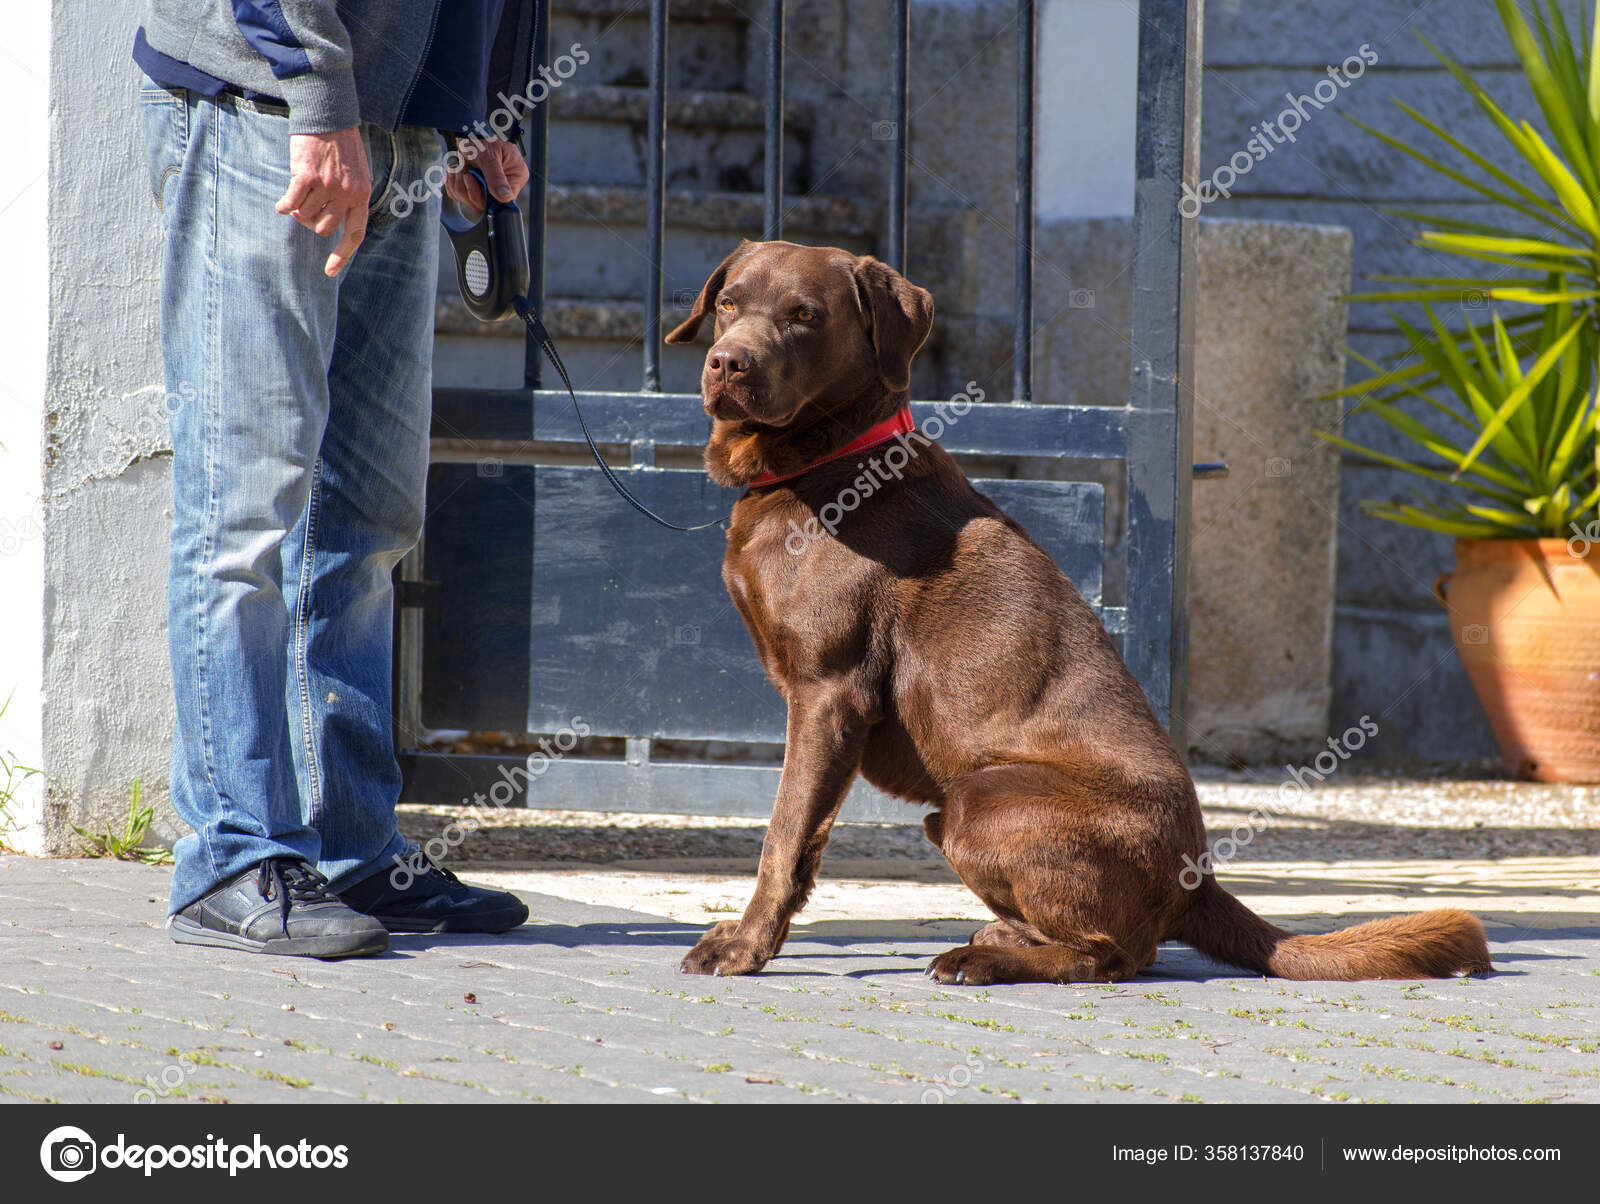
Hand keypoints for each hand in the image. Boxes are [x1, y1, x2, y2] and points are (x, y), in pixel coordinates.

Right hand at [276, 127, 370, 277]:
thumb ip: (349, 198)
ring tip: (299, 196)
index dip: (342, 255)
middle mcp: (346, 194)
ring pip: (307, 215)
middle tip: (306, 210)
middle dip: (312, 223)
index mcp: (361, 196)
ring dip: (300, 210)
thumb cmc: (342, 146)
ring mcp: (326, 186)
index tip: (329, 271)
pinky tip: (282, 205)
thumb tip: (330, 223)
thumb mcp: (357, 174)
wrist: (329, 117)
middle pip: (324, 228)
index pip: (354, 234)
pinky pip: (292, 202)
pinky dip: (285, 206)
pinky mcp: (306, 176)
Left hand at [445, 139, 529, 212]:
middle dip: (468, 188)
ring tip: (460, 164)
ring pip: (468, 200)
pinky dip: (453, 182)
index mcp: (515, 177)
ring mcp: (488, 187)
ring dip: (458, 182)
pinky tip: (456, 168)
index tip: (472, 179)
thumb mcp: (489, 156)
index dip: (486, 196)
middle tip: (464, 168)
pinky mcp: (474, 186)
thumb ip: (496, 178)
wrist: (466, 127)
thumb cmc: (482, 136)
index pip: (504, 201)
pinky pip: (459, 195)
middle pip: (484, 204)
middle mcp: (504, 184)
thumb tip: (506, 198)